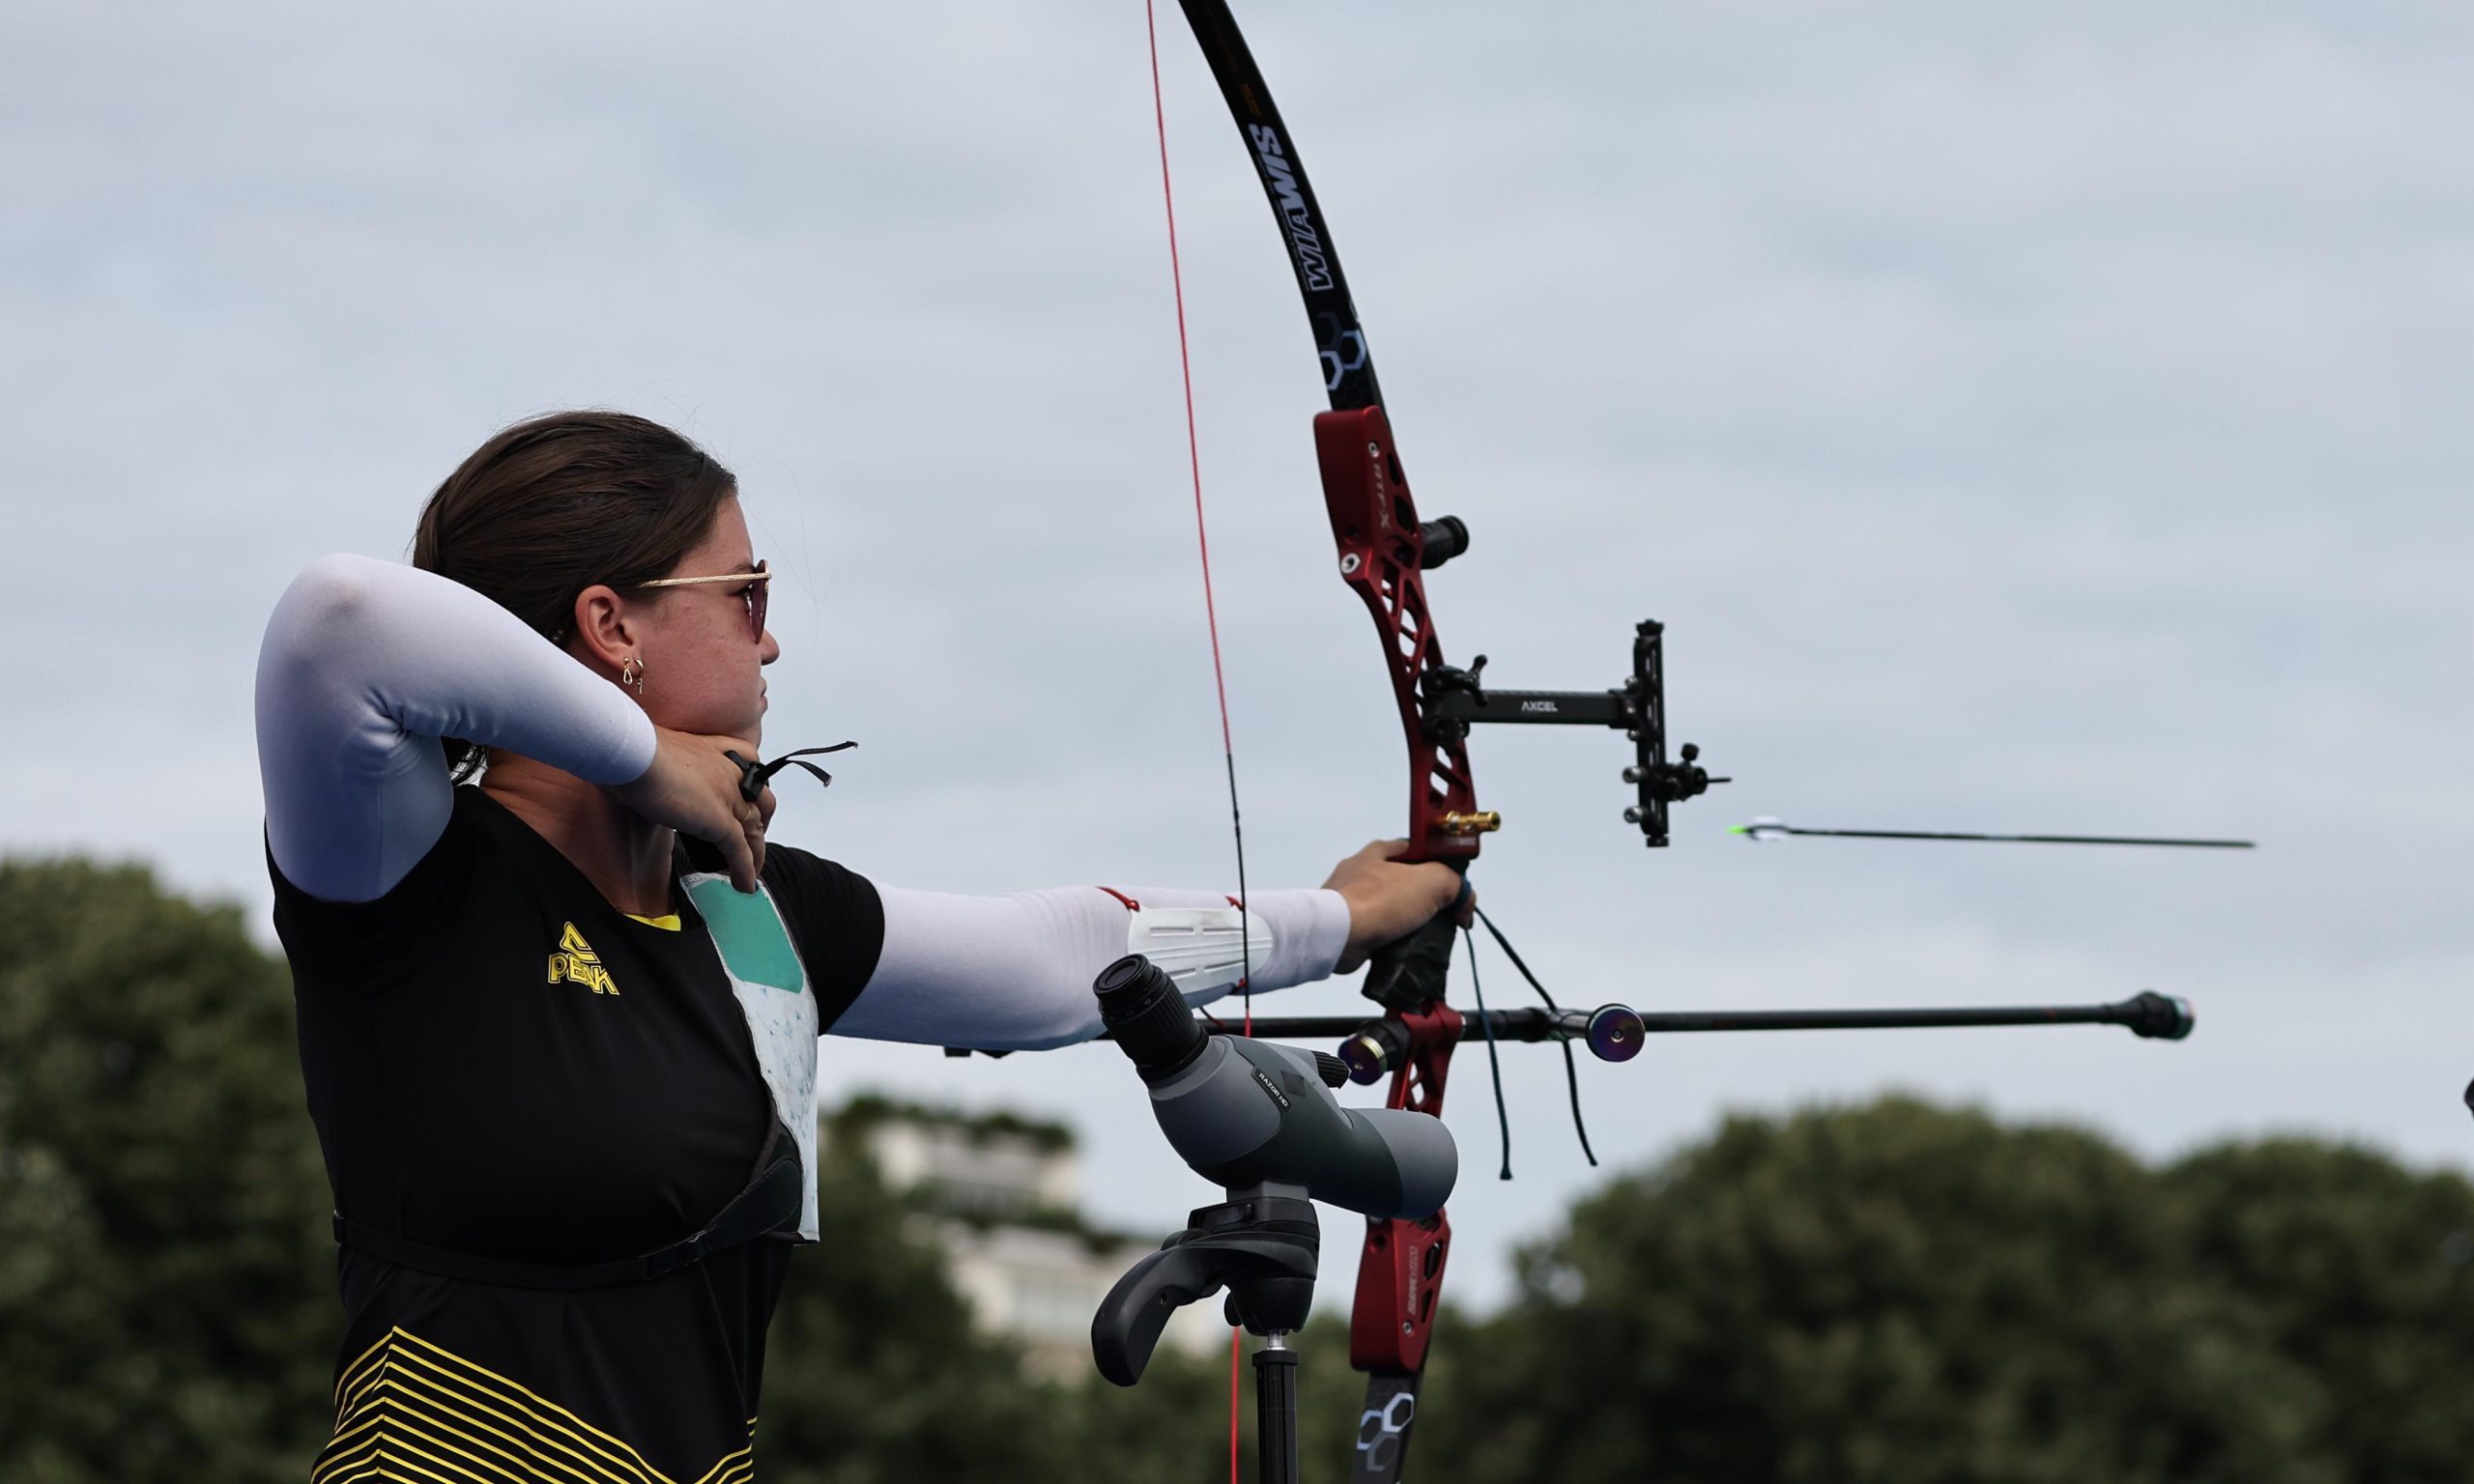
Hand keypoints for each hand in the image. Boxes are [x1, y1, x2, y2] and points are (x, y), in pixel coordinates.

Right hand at [610, 727, 776, 892]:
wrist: (633, 753)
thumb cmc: (633, 749)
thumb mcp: (654, 753)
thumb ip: (661, 767)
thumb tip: (645, 780)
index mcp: (714, 750)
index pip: (748, 763)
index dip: (750, 783)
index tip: (746, 797)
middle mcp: (728, 771)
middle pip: (760, 798)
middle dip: (761, 819)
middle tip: (753, 836)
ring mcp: (727, 796)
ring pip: (753, 827)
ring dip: (756, 852)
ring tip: (752, 870)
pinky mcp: (720, 821)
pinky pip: (740, 850)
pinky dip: (745, 870)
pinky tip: (745, 885)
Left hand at [1322, 839, 1468, 973]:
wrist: (1338, 933)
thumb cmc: (1381, 900)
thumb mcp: (1432, 882)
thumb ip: (1456, 885)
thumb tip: (1464, 905)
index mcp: (1380, 850)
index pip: (1418, 850)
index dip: (1440, 865)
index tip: (1454, 886)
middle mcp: (1362, 869)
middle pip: (1405, 880)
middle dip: (1426, 898)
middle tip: (1443, 914)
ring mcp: (1350, 896)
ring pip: (1391, 906)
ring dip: (1409, 920)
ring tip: (1425, 934)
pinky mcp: (1345, 922)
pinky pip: (1377, 927)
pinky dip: (1391, 937)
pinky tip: (1402, 946)